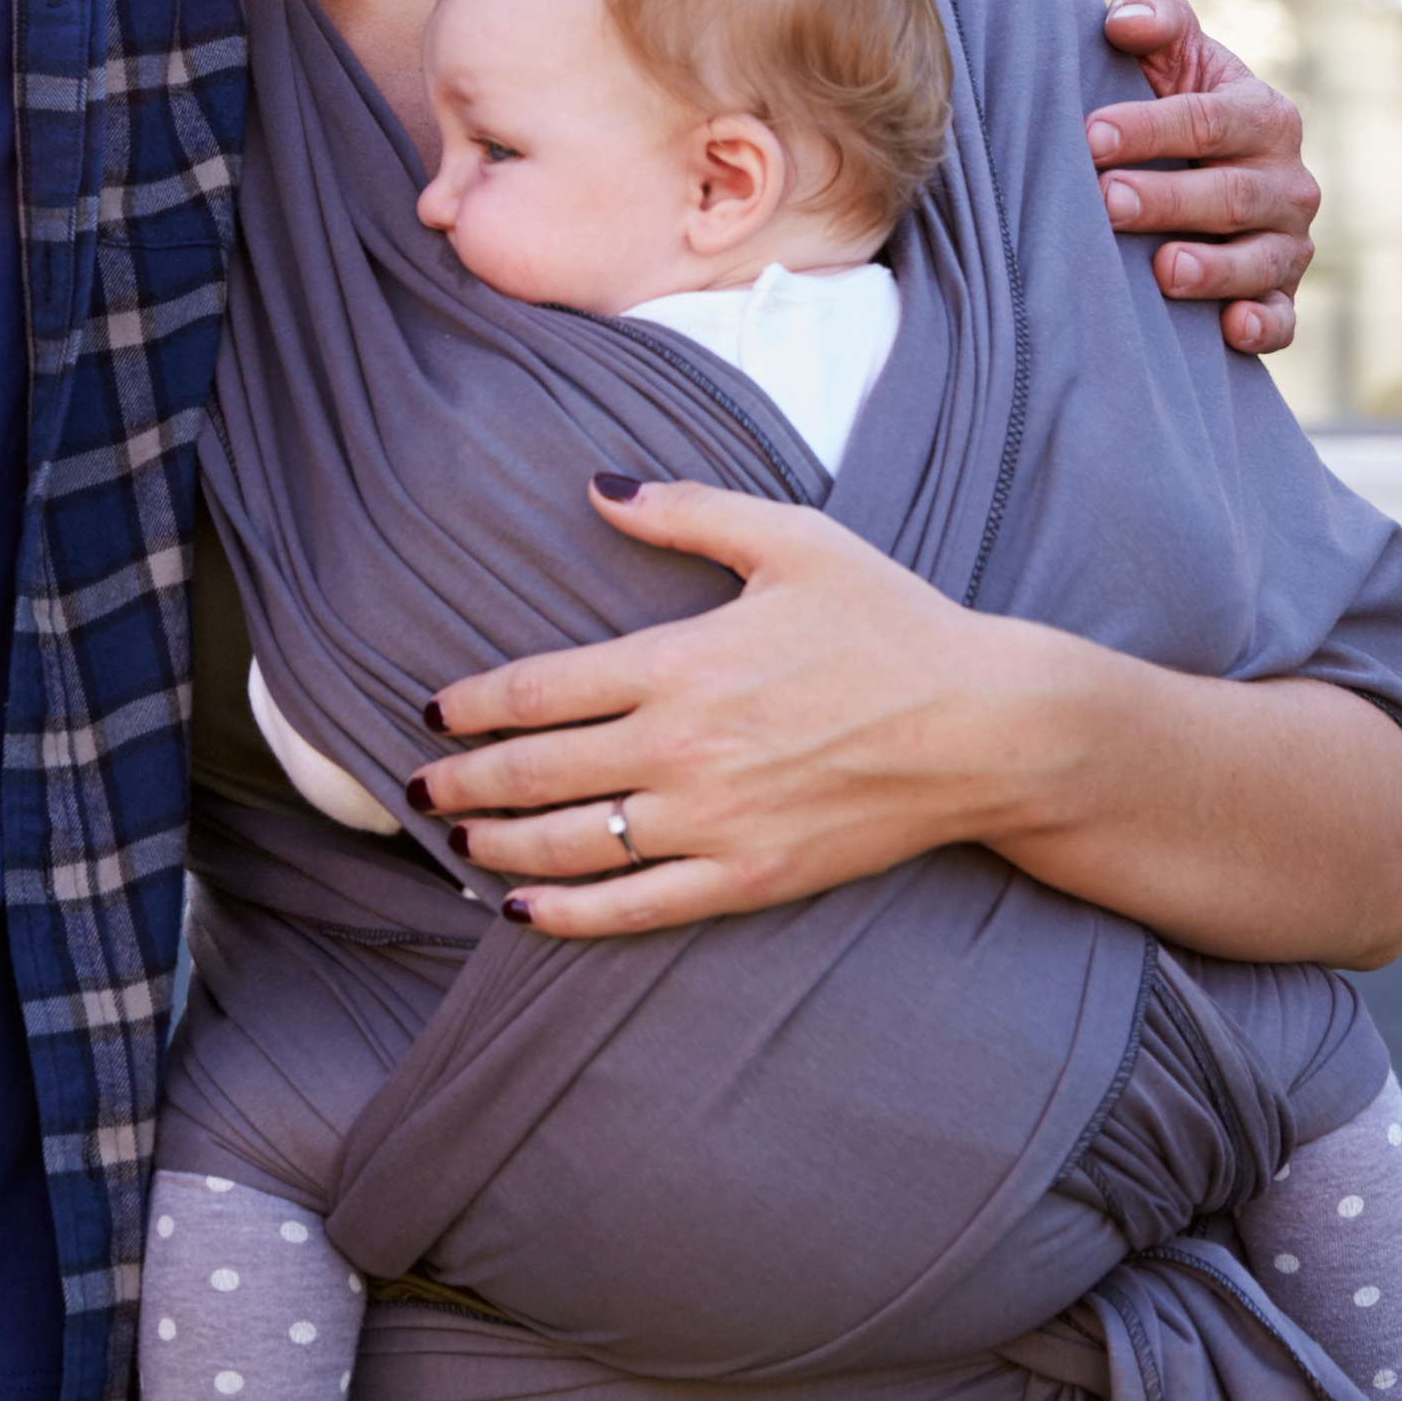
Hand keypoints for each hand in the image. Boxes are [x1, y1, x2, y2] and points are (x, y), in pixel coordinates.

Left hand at [410, 476, 1074, 939]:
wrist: (983, 725)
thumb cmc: (890, 623)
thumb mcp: (791, 540)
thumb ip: (684, 509)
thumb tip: (597, 486)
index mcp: (680, 660)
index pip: (538, 689)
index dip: (471, 707)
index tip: (433, 713)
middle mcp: (680, 747)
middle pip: (534, 774)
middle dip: (462, 782)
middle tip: (419, 786)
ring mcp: (711, 821)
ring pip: (570, 846)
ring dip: (496, 846)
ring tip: (457, 841)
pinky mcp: (746, 877)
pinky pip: (634, 907)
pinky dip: (566, 914)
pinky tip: (521, 911)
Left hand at [1093, 0, 1317, 355]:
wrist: (1201, 168)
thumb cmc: (1174, 102)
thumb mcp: (1171, 52)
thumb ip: (1154, 15)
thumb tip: (1123, 21)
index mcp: (1262, 115)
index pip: (1209, 120)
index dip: (1149, 128)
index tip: (1090, 136)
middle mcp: (1286, 181)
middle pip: (1229, 193)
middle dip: (1167, 198)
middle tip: (1106, 201)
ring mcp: (1287, 243)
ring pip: (1258, 260)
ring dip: (1213, 268)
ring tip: (1162, 269)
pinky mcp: (1281, 296)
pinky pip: (1284, 318)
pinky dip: (1264, 325)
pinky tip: (1231, 328)